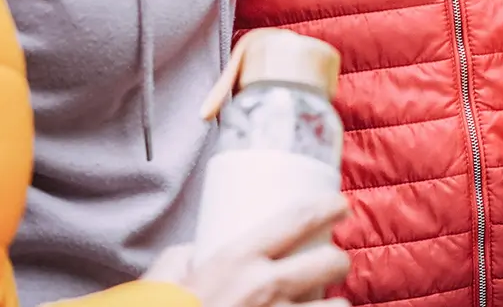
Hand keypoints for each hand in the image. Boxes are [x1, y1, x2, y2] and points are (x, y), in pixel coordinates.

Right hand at [144, 194, 351, 306]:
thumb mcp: (162, 282)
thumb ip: (182, 260)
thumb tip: (194, 251)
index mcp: (238, 260)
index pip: (299, 219)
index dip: (328, 207)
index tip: (340, 206)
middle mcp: (265, 288)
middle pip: (329, 262)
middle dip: (337, 261)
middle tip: (332, 262)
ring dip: (335, 305)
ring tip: (327, 304)